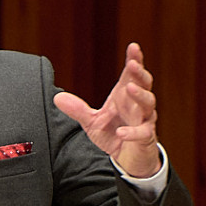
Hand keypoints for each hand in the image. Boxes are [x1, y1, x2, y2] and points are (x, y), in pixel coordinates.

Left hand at [54, 42, 160, 178]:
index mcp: (125, 97)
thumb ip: (78, 109)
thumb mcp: (92, 121)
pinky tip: (121, 131)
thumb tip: (57, 97)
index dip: (134, 60)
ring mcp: (144, 120)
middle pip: (144, 84)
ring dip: (139, 95)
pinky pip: (142, 133)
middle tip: (132, 64)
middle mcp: (137, 105)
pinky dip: (132, 132)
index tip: (133, 47)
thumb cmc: (114, 134)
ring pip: (148, 104)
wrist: (126, 158)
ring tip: (129, 88)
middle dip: (139, 73)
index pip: (132, 75)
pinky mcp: (145, 138)